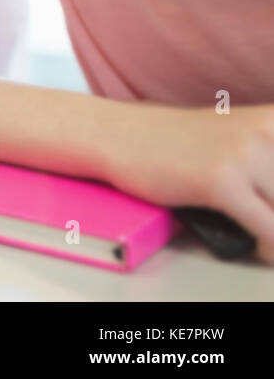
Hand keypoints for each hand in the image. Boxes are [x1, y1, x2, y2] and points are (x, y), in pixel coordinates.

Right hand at [104, 102, 273, 262]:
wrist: (119, 134)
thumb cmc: (176, 142)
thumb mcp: (240, 138)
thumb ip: (271, 158)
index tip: (271, 191)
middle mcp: (269, 132)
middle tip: (263, 207)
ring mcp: (246, 155)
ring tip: (262, 227)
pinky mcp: (222, 181)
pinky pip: (270, 231)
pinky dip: (270, 247)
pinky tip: (259, 242)